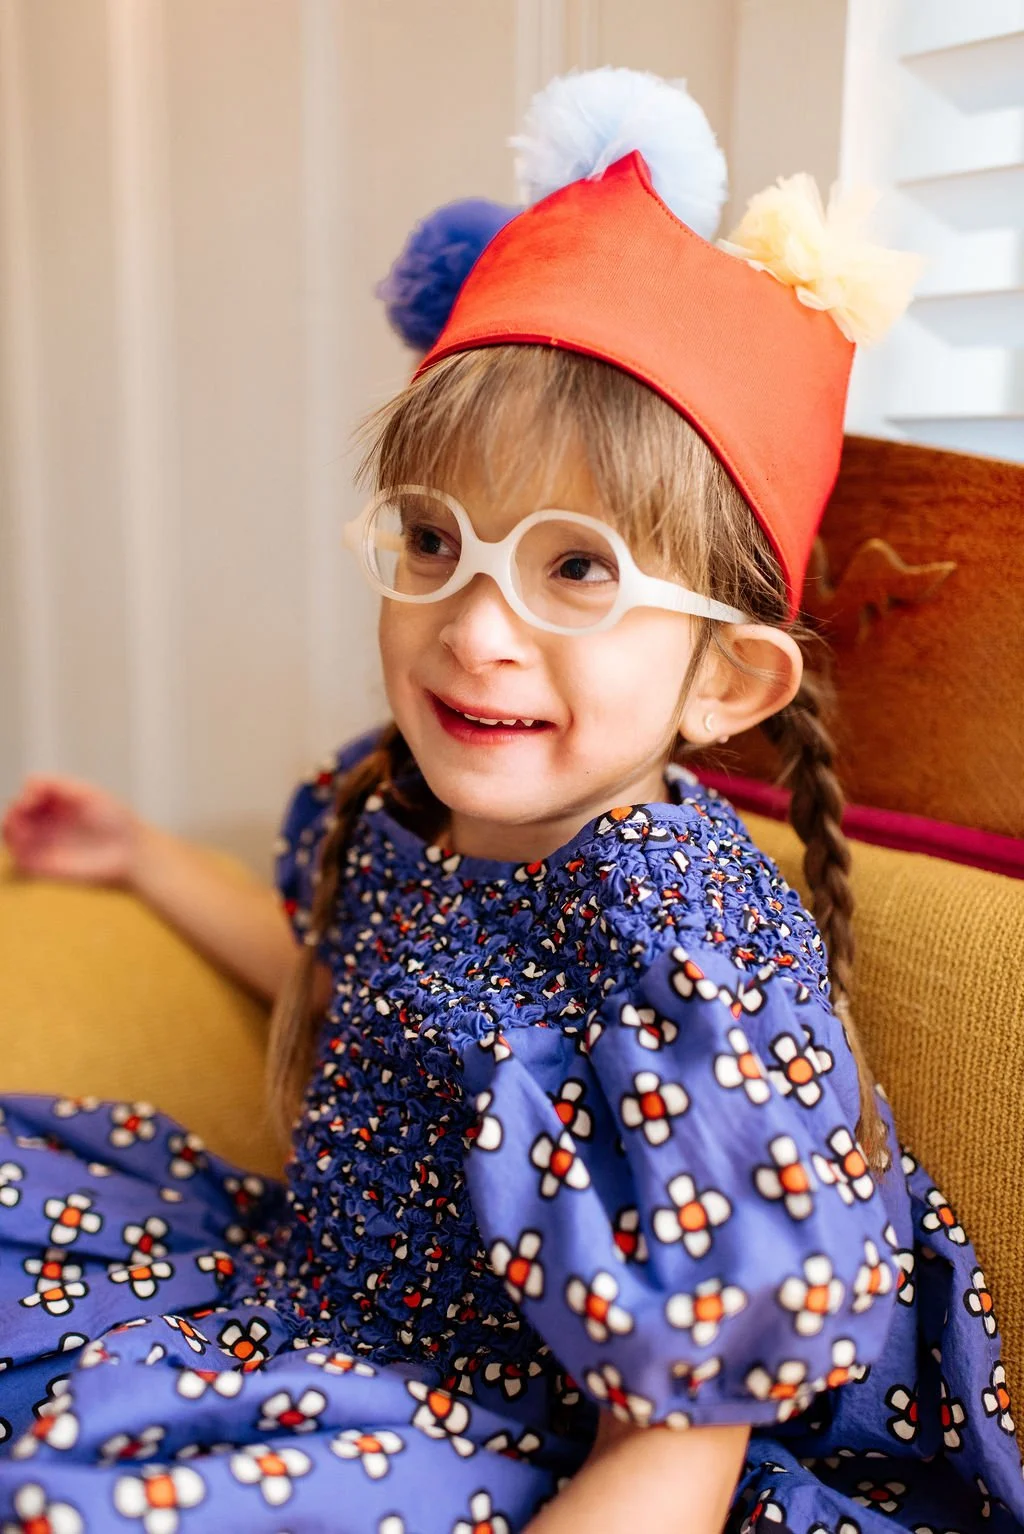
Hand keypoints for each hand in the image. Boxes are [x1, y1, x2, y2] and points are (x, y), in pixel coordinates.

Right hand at [2, 774, 142, 885]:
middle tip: (22, 812)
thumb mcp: (88, 793)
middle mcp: (48, 820)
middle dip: (13, 810)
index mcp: (58, 801)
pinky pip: (20, 860)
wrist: (132, 852)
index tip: (35, 795)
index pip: (29, 792)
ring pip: (12, 835)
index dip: (28, 793)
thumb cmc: (116, 820)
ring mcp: (45, 843)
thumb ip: (58, 784)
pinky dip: (16, 852)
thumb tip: (27, 784)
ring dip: (9, 829)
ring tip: (20, 829)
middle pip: (15, 812)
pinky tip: (24, 845)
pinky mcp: (45, 866)